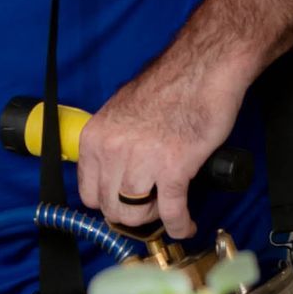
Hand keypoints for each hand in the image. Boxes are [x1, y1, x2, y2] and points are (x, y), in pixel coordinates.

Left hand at [77, 50, 249, 242]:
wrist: (203, 68)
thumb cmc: (169, 84)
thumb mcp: (122, 109)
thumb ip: (114, 140)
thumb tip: (115, 167)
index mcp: (95, 137)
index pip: (89, 193)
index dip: (109, 202)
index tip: (124, 203)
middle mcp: (112, 151)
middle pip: (112, 207)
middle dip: (133, 214)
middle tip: (151, 208)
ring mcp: (142, 161)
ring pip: (137, 213)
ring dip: (155, 219)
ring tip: (168, 212)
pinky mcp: (174, 168)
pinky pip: (171, 212)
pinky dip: (180, 224)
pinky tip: (187, 225)